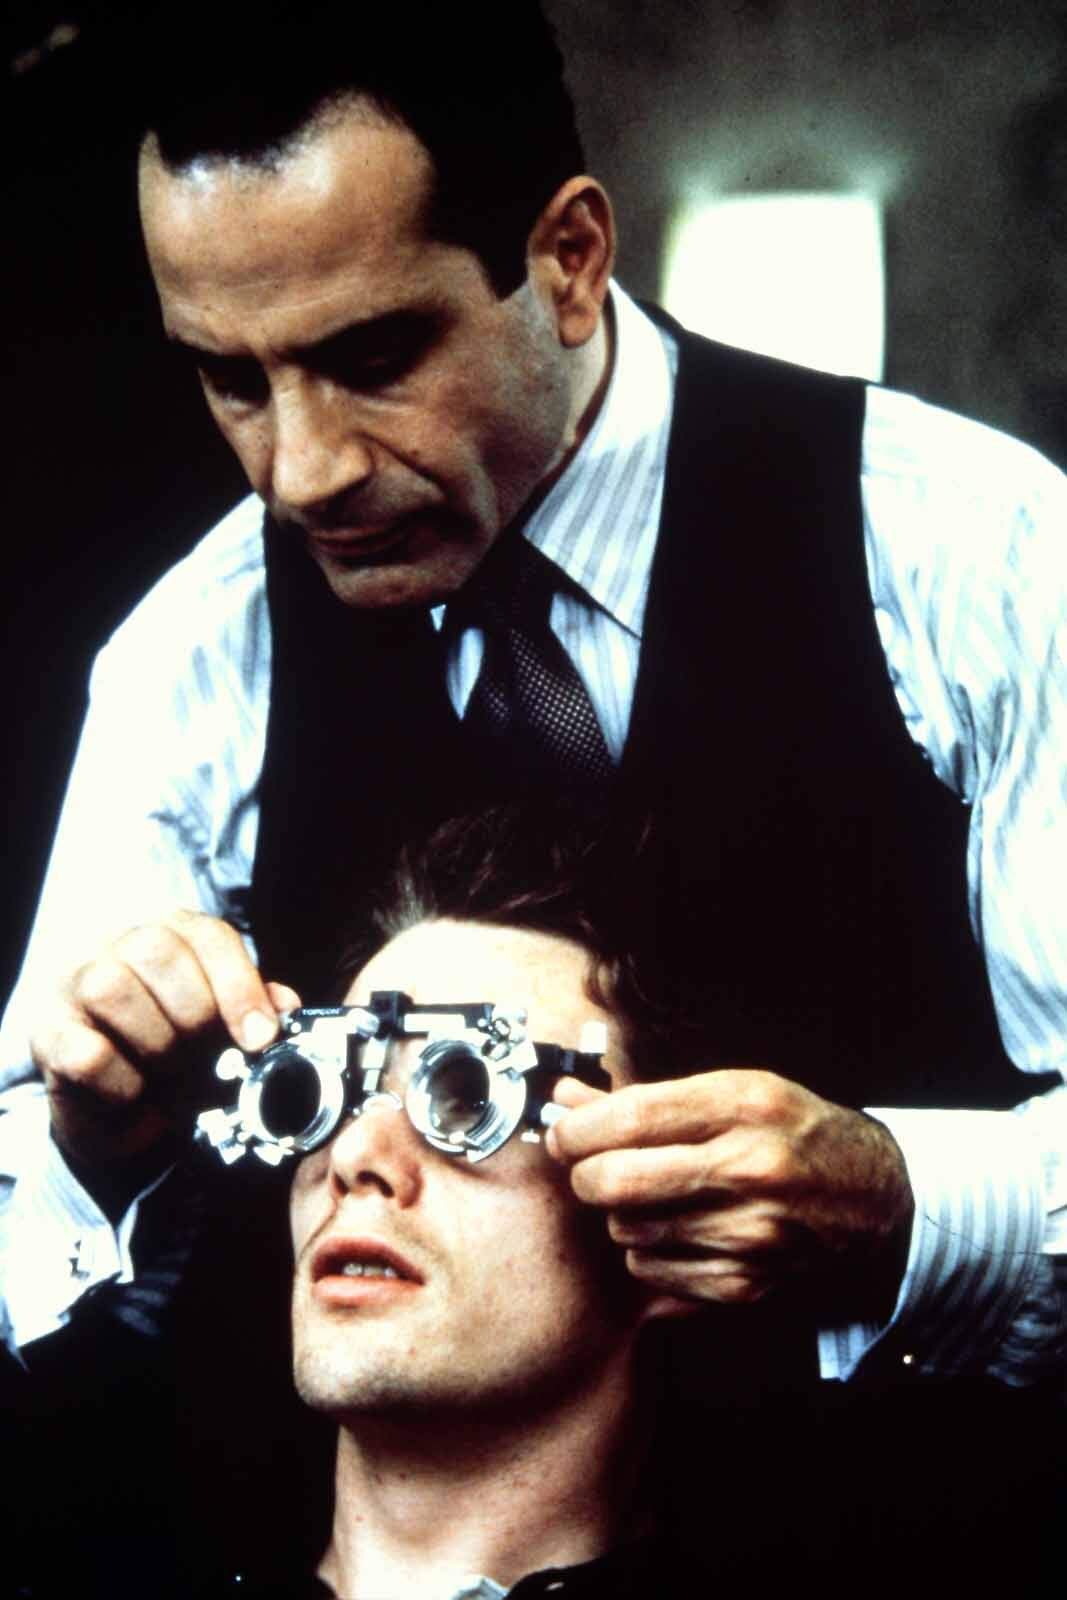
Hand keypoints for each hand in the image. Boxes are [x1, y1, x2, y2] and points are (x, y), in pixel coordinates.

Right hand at [30, 909, 298, 1168]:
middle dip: (195, 1012)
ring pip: (112, 987)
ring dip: (156, 1043)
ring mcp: (77, 985)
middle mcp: (120, 947)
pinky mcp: (50, 1034)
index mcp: (174, 935)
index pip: (208, 936)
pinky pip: (87, 1052)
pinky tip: (139, 1096)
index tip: (260, 1038)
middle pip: (157, 950)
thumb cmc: (176, 1047)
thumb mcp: (220, 1026)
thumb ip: (254, 1009)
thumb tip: (286, 1008)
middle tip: (211, 1058)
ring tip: (174, 1077)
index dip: (240, 986)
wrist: (114, 1098)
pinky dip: (123, 1083)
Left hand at [545, 1069, 912, 1313]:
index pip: (628, 1118)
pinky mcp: (745, 1283)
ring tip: (653, 1194)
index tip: (564, 1131)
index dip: (576, 1128)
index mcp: (743, 1106)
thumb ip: (644, 1098)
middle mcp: (748, 1169)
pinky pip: (649, 1270)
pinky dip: (648, 1251)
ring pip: (623, 1228)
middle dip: (584, 1173)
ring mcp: (748, 1233)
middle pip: (613, 1180)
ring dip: (621, 1212)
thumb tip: (564, 1099)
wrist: (869, 1195)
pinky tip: (678, 1229)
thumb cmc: (790, 1132)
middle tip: (591, 1166)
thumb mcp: (730, 1091)